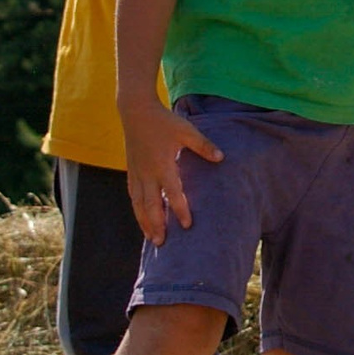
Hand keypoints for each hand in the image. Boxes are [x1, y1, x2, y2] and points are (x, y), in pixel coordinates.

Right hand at [121, 101, 222, 245]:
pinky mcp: (131, 171)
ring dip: (145, 222)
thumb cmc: (164, 121)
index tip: (187, 225)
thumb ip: (204, 145)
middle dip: (156, 225)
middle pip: (151, 205)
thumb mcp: (186, 130)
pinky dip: (137, 210)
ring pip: (139, 204)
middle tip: (162, 243)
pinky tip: (141, 219)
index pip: (172, 193)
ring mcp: (137, 173)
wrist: (136, 111)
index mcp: (162, 164)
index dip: (180, 210)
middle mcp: (147, 173)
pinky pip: (133, 195)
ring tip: (152, 239)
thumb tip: (222, 158)